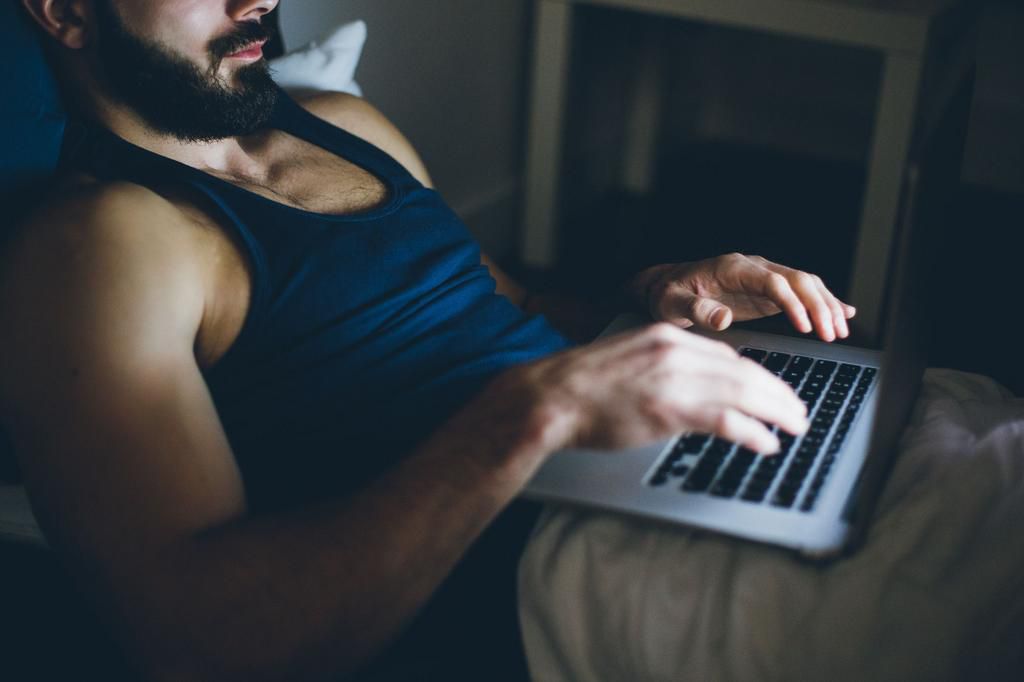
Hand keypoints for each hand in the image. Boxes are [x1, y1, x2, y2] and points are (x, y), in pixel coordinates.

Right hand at [483, 323, 807, 455]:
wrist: (550, 398)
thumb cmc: (582, 386)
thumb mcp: (628, 360)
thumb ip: (663, 366)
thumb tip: (692, 386)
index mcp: (666, 336)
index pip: (726, 355)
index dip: (756, 376)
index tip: (771, 391)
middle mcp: (676, 352)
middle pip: (745, 371)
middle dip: (778, 393)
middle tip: (799, 410)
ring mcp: (675, 381)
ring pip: (745, 392)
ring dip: (777, 411)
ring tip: (796, 425)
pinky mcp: (671, 411)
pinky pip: (728, 421)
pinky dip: (754, 433)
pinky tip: (767, 443)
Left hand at [630, 254, 855, 341]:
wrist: (666, 287)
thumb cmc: (668, 294)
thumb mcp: (672, 303)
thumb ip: (695, 310)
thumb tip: (722, 318)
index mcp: (732, 267)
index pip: (773, 281)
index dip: (792, 303)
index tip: (805, 327)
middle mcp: (753, 268)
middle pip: (797, 280)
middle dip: (819, 305)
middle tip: (833, 333)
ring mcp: (762, 278)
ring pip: (805, 285)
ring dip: (826, 306)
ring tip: (841, 330)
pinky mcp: (766, 292)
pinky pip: (801, 293)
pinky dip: (823, 302)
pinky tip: (844, 314)